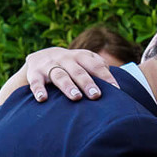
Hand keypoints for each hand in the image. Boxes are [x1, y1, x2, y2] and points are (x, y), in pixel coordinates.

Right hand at [0, 47, 119, 107]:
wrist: (39, 57)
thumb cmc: (70, 65)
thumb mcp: (84, 63)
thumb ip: (100, 70)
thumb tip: (122, 87)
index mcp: (80, 57)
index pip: (95, 65)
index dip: (106, 76)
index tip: (116, 90)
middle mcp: (65, 59)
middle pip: (78, 71)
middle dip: (88, 83)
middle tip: (96, 96)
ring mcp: (49, 65)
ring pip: (60, 75)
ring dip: (68, 86)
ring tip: (76, 97)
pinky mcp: (35, 73)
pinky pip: (36, 82)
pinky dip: (39, 90)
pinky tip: (43, 99)